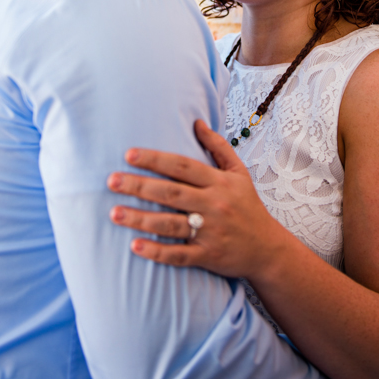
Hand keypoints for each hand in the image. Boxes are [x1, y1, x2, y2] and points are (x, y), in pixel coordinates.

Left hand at [107, 119, 285, 277]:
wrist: (268, 248)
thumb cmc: (248, 206)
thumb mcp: (239, 173)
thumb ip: (218, 146)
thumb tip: (197, 122)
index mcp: (219, 182)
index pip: (182, 166)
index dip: (155, 159)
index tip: (128, 154)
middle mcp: (215, 204)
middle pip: (171, 193)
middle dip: (139, 186)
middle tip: (111, 181)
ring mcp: (211, 232)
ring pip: (170, 224)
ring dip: (140, 219)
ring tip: (114, 213)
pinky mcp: (208, 256)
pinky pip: (179, 254)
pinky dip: (157, 251)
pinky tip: (135, 246)